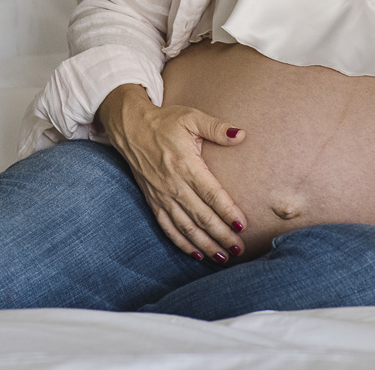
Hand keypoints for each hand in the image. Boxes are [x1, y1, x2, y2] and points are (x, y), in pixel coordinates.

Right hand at [97, 83, 246, 262]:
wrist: (131, 128)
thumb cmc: (165, 122)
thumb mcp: (191, 117)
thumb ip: (216, 128)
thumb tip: (241, 135)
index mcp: (185, 165)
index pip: (211, 194)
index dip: (227, 212)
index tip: (243, 226)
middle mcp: (173, 185)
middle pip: (201, 216)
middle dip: (221, 235)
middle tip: (239, 249)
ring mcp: (161, 195)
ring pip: (185, 227)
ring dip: (205, 244)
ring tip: (223, 257)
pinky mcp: (153, 201)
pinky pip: (168, 227)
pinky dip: (182, 243)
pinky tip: (196, 254)